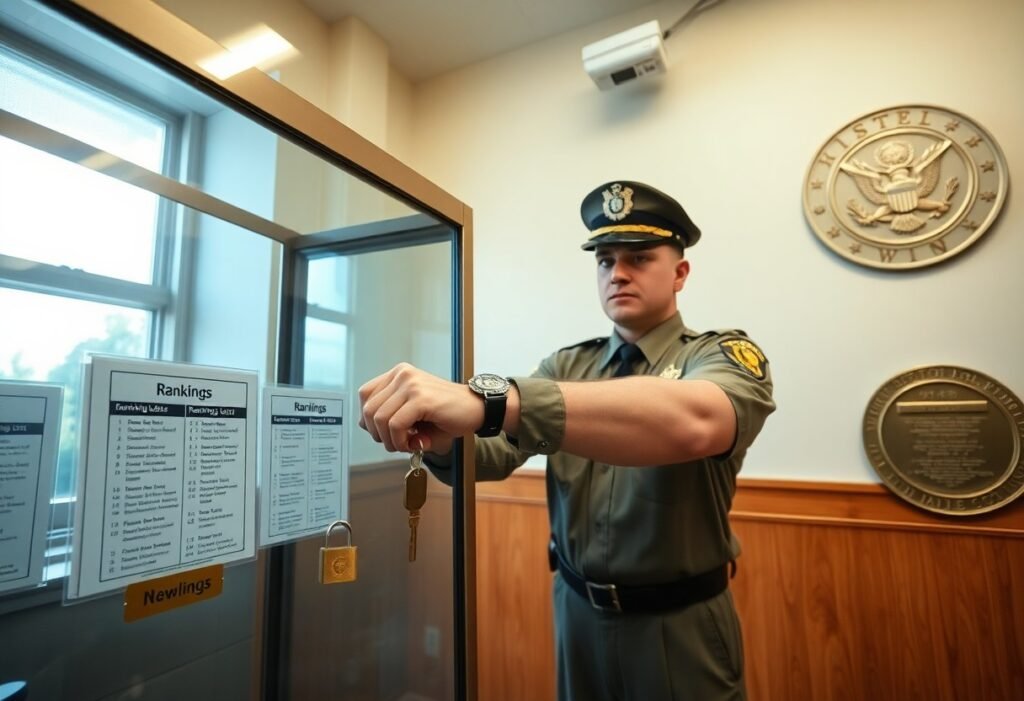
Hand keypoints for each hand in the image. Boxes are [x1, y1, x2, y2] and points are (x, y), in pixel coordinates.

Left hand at [358, 363, 482, 452]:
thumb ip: (388, 417)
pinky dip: (401, 441)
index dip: (370, 420)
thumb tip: (366, 426)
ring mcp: (411, 384)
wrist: (477, 409)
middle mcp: (402, 374)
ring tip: (408, 444)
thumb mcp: (412, 413)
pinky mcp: (420, 398)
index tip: (387, 433)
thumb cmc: (446, 413)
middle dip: (379, 434)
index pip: (365, 395)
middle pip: (369, 409)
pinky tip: (416, 443)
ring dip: (391, 440)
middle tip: (398, 443)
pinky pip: (396, 425)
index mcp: (399, 374)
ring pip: (379, 419)